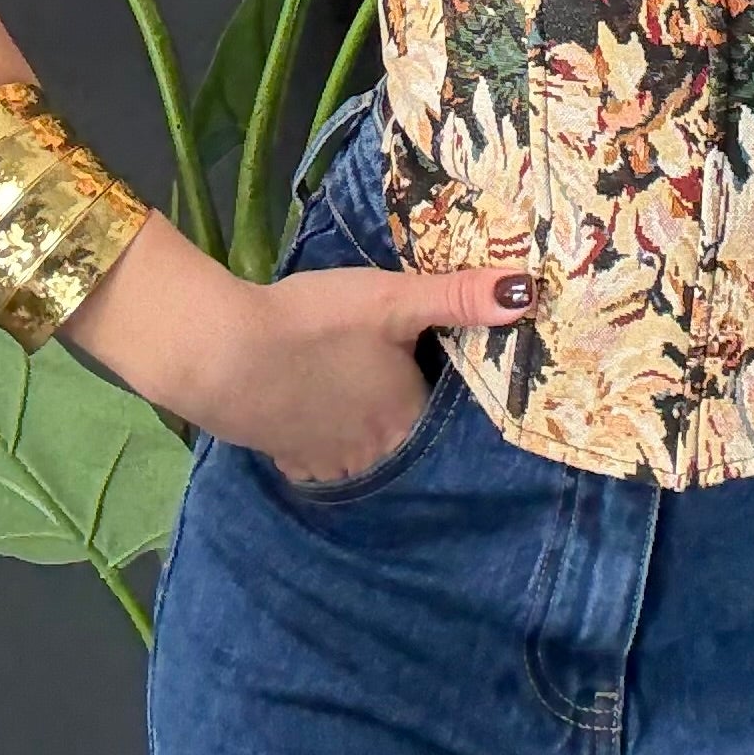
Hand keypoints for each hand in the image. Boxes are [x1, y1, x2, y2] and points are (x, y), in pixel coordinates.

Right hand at [198, 257, 536, 483]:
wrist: (225, 354)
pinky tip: (321, 411)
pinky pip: (320, 458)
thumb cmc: (319, 323)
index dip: (443, 385)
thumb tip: (528, 292)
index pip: (443, 408)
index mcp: (407, 418)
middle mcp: (375, 453)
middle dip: (405, 410)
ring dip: (366, 428)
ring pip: (362, 450)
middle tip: (397, 371)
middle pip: (404, 433)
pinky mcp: (285, 459)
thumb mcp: (394, 298)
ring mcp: (327, 462)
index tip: (442, 363)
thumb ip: (459, 296)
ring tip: (362, 391)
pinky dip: (326, 438)